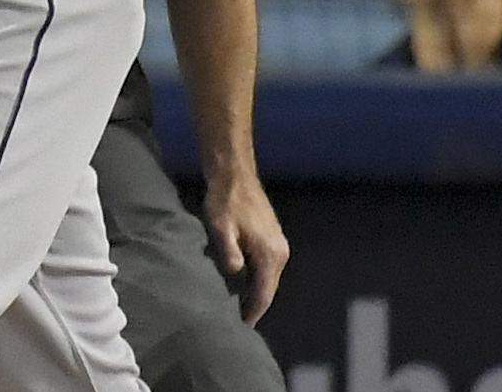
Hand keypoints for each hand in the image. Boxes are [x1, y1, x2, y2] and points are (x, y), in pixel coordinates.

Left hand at [205, 171, 288, 322]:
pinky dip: (254, 279)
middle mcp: (280, 254)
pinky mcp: (271, 239)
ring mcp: (278, 246)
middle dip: (253, 306)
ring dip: (253, 293)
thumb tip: (236, 273)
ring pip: (266, 279)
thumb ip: (229, 252)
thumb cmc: (225, 200)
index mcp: (271, 255)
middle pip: (268, 289)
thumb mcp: (221, 227)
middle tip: (234, 322)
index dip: (252, 312)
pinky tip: (239, 284)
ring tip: (235, 307)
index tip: (240, 328)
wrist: (234, 174)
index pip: (264, 294)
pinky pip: (264, 268)